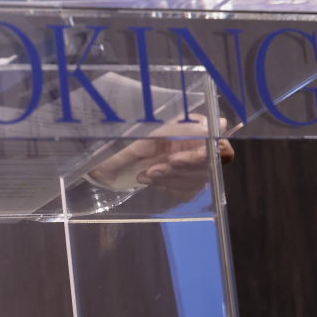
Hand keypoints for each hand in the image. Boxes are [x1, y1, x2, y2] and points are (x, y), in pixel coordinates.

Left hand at [88, 115, 234, 202]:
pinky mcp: (179, 179)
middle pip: (206, 166)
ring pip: (198, 180)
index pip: (217, 144)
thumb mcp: (142, 132)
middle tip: (153, 169)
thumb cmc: (118, 140)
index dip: (203, 155)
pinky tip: (151, 180)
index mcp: (187, 127)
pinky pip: (187, 191)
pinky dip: (169, 188)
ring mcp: (187, 162)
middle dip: (179, 170)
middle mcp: (192, 144)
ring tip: (146, 174)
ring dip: (171, 180)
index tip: (174, 159)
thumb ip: (178, 129)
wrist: (99, 160)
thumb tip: (215, 125)